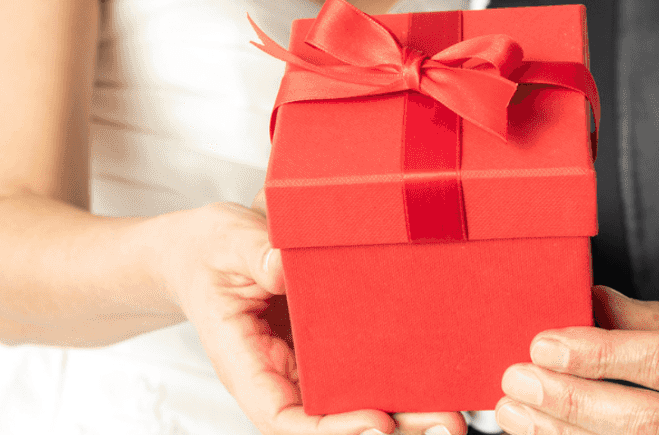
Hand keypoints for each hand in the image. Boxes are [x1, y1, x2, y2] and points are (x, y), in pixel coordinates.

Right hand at [159, 193, 464, 434]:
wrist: (205, 246)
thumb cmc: (208, 251)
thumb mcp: (226, 243)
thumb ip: (254, 254)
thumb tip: (283, 264)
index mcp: (246, 363)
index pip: (284, 418)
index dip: (331, 431)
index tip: (377, 422)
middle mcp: (281, 373)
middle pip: (332, 420)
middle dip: (387, 430)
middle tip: (442, 425)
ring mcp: (308, 362)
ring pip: (356, 400)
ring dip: (405, 412)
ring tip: (453, 412)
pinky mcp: (331, 342)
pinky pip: (365, 367)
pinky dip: (400, 375)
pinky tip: (440, 373)